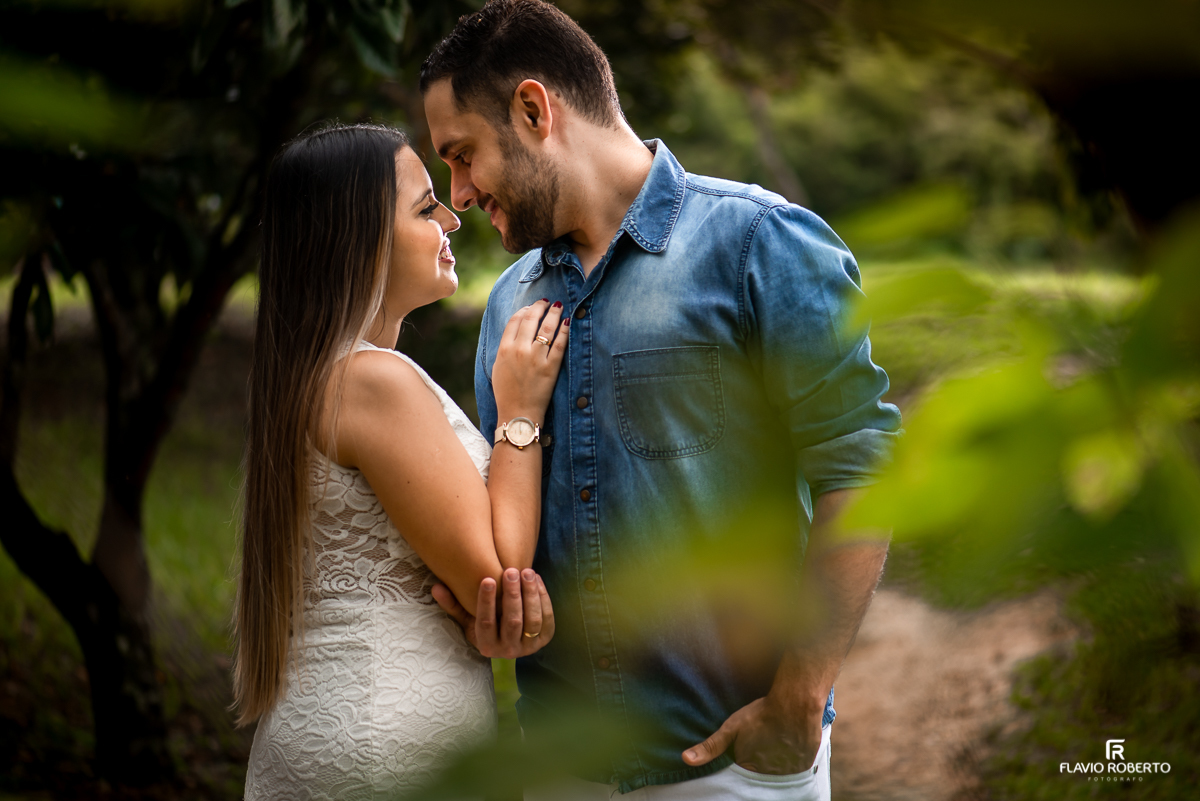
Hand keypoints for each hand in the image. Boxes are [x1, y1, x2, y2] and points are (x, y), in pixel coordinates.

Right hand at [432, 567, 554, 658]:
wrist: (511, 642)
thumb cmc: (485, 624)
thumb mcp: (468, 618)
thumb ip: (453, 604)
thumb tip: (435, 587)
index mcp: (486, 645)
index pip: (485, 622)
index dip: (486, 601)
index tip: (487, 578)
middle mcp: (508, 650)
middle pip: (512, 621)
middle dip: (512, 594)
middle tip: (511, 571)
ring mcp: (528, 646)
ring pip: (532, 620)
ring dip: (530, 594)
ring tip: (526, 571)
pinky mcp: (545, 639)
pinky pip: (546, 618)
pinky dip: (543, 598)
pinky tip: (537, 580)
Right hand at [492, 299, 568, 421]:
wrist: (518, 414)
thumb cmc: (507, 393)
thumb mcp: (499, 367)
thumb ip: (505, 347)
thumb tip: (516, 330)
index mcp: (504, 349)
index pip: (515, 321)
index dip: (524, 310)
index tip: (530, 307)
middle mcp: (519, 350)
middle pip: (531, 319)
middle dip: (540, 307)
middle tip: (546, 302)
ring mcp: (536, 358)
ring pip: (547, 328)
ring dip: (554, 314)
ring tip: (559, 306)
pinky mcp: (551, 367)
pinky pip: (560, 343)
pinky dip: (565, 330)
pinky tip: (568, 322)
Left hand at [682, 696, 823, 774]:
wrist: (795, 703)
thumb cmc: (761, 714)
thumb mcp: (731, 728)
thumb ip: (710, 746)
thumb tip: (686, 759)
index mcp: (749, 768)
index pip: (742, 773)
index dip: (743, 761)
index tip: (746, 753)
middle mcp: (769, 775)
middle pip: (760, 774)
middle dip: (759, 763)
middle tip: (761, 746)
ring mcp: (788, 772)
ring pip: (778, 772)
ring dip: (775, 763)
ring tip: (774, 745)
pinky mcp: (804, 765)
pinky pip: (796, 769)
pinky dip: (791, 761)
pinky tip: (788, 746)